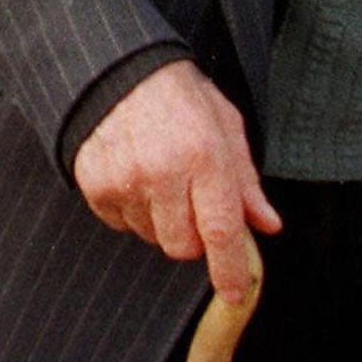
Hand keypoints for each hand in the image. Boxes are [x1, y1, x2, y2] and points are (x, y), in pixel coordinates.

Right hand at [72, 60, 280, 302]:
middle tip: (191, 204)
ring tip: (158, 179)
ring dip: (159, 220)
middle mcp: (163, 170)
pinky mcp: (94, 182)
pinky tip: (133, 176)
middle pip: (183, 246)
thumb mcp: (225, 126)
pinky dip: (130, 209)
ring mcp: (124, 178)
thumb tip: (267, 225)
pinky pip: (119, 222)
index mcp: (204, 155)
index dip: (230, 270)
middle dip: (192, 237)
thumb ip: (246, 181)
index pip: (221, 232)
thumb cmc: (180, 96)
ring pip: (150, 236)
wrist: (118, 69)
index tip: (234, 292)